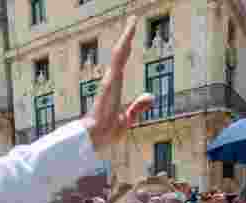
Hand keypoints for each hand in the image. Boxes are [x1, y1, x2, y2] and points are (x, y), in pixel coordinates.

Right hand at [84, 17, 153, 152]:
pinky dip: (122, 50)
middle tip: (133, 18)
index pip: (122, 62)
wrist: (94, 140)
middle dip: (127, 35)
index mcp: (115, 87)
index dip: (127, 47)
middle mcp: (111, 80)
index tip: (131, 34)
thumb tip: (151, 95)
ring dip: (126, 37)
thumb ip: (138, 107)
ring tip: (133, 21)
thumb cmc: (106, 133)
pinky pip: (117, 63)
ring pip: (118, 54)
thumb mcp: (127, 120)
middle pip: (120, 53)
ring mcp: (109, 81)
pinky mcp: (109, 85)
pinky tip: (128, 39)